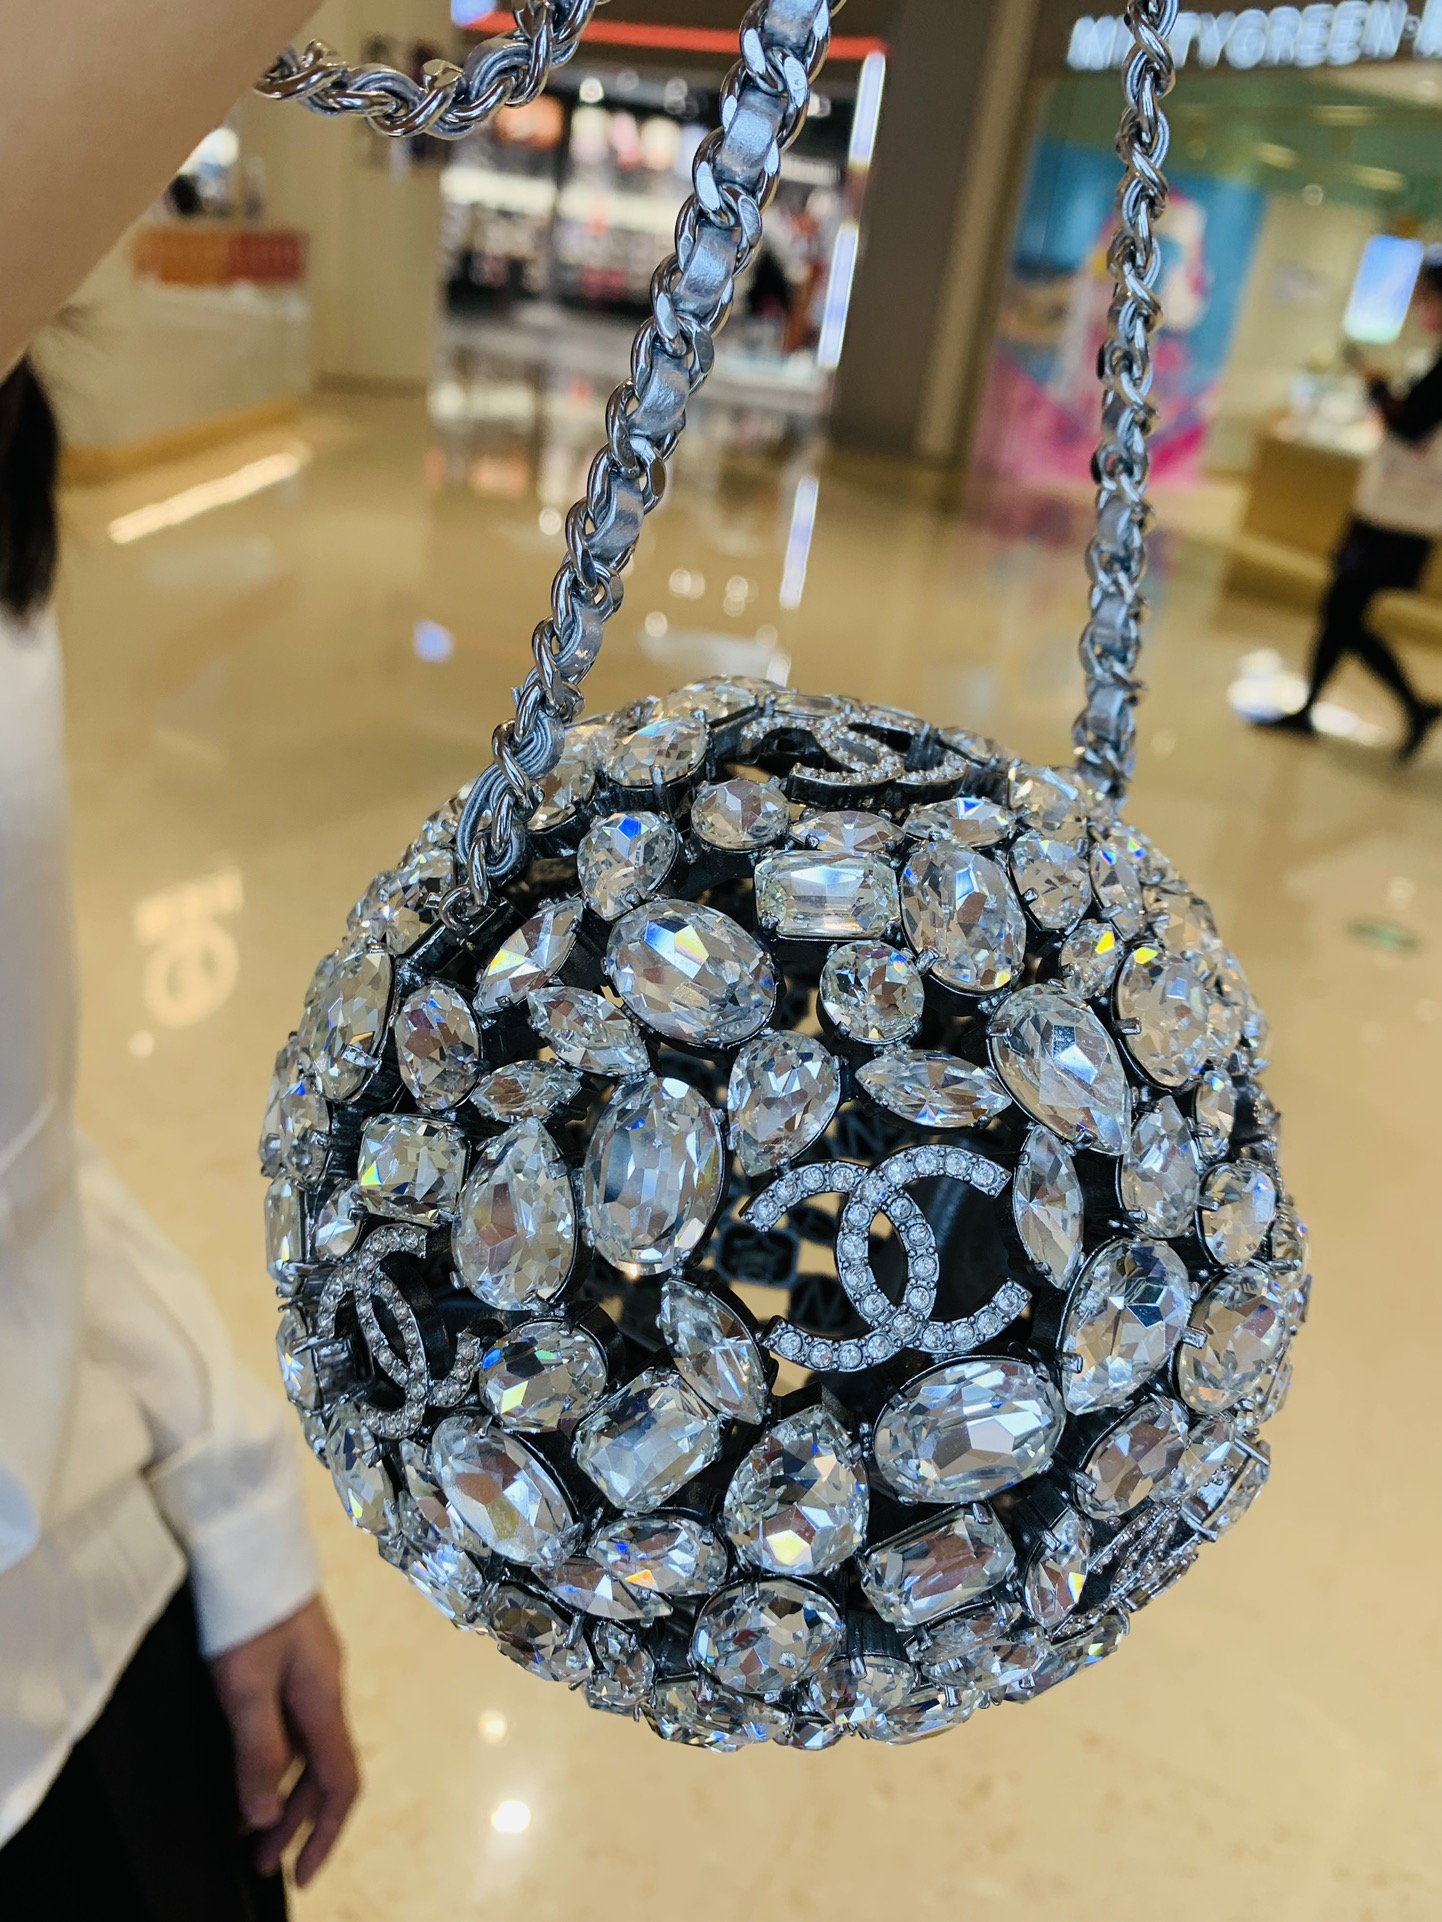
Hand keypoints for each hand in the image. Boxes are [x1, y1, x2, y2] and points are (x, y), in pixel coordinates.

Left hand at [209, 1597, 359, 1886]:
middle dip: (298, 1822)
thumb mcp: (243, 1685)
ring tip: (248, 1829)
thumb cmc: (247, 1610)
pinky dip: (275, 1758)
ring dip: (283, 1793)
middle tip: (262, 1863)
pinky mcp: (291, 1657)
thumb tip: (265, 1816)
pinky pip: (293, 1723)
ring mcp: (310, 1671)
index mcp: (323, 1698)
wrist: (247, 1541)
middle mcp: (324, 1688)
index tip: (299, 1875)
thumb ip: (258, 1750)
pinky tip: (249, 1767)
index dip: (325, 1833)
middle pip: (324, 1770)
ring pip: (307, 1747)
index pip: (340, 1781)